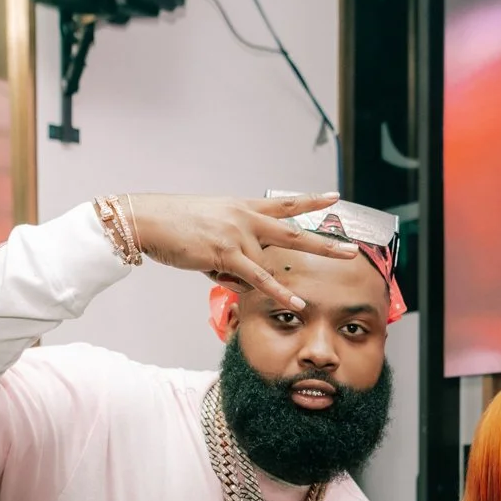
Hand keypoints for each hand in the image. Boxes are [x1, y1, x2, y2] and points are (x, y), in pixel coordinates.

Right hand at [126, 192, 361, 308]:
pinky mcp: (227, 254)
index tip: (334, 196)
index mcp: (243, 206)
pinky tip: (296, 304)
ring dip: (250, 280)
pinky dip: (278, 293)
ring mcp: (239, 235)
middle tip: (352, 249)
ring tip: (259, 285)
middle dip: (326, 242)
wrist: (148, 219)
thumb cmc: (174, 224)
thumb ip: (231, 251)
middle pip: (295, 230)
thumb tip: (240, 280)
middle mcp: (246, 217)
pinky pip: (259, 278)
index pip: (284, 203)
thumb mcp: (209, 229)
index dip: (310, 200)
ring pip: (264, 265)